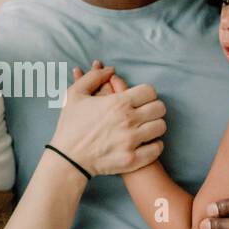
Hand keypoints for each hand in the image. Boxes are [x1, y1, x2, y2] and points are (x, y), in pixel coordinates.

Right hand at [50, 61, 165, 175]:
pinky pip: (156, 148)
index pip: (150, 92)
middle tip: (145, 113)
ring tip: (146, 127)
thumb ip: (93, 77)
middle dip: (153, 109)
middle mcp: (128, 121)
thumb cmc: (70, 125)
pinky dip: (154, 145)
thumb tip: (110, 69)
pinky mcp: (132, 159)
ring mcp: (131, 141)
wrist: (67, 159)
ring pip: (160, 127)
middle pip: (159, 108)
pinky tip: (146, 143)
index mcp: (117, 103)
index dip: (146, 94)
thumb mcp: (75, 95)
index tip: (141, 100)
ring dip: (154, 126)